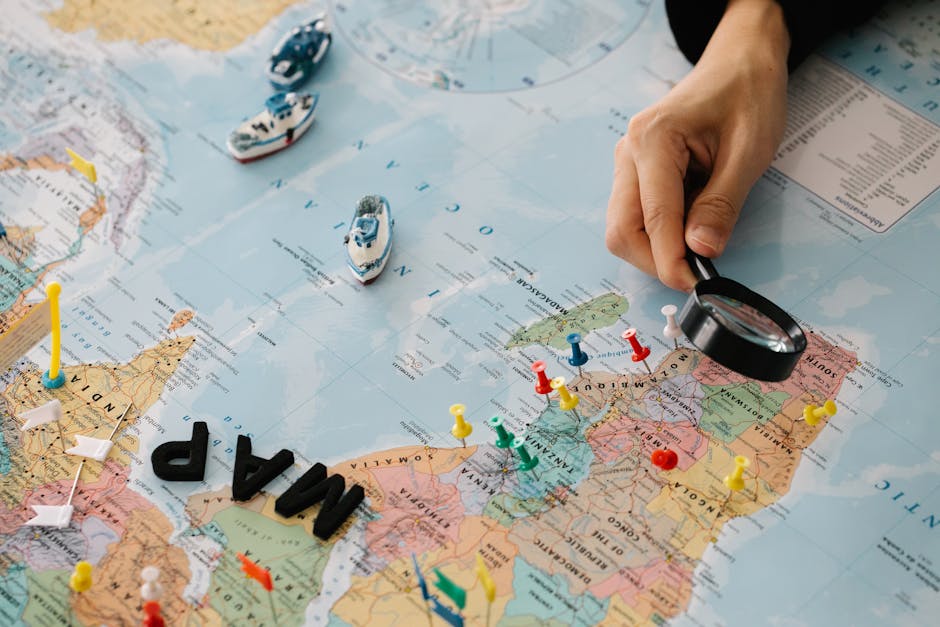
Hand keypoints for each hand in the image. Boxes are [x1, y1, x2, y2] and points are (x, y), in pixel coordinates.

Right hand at [605, 0, 789, 290]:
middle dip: (655, 260)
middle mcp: (629, 152)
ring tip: (698, 245)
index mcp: (652, 140)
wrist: (740, 62)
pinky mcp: (635, 173)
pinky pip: (636, 216)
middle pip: (622, 230)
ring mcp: (627, 163)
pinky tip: (689, 226)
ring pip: (624, 227)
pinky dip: (659, 234)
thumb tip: (701, 251)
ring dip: (656, 249)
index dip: (671, 260)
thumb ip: (722, 203)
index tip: (694, 285)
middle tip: (696, 274)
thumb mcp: (749, 150)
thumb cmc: (747, 95)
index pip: (653, 218)